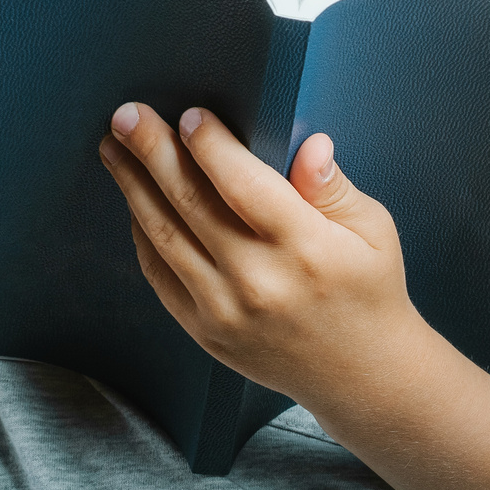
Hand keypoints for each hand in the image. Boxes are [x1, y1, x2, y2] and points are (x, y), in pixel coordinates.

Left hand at [98, 101, 433, 405]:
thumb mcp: (374, 230)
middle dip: (153, 152)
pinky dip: (144, 234)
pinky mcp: (205, 332)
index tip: (189, 115)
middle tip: (127, 116)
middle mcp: (258, 280)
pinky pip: (161, 275)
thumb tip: (310, 146)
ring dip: (134, 187)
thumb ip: (332, 187)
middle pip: (191, 203)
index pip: (243, 184)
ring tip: (115, 150)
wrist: (359, 375)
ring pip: (165, 236)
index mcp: (304, 247)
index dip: (210, 145)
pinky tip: (136, 202)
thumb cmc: (368, 291)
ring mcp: (225, 311)